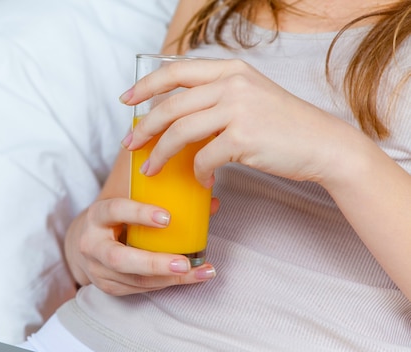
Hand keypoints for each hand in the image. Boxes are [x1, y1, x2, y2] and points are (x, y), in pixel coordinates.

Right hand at [64, 197, 216, 295]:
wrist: (86, 245)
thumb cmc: (115, 219)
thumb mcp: (127, 203)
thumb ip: (161, 199)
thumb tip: (211, 203)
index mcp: (96, 216)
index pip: (114, 211)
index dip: (139, 214)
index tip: (168, 218)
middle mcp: (92, 245)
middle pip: (120, 259)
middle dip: (154, 263)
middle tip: (184, 263)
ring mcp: (98, 270)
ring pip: (134, 279)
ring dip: (169, 278)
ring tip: (200, 272)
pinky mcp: (109, 287)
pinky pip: (140, 288)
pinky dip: (167, 283)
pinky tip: (190, 277)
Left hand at [120, 58, 360, 188]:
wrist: (323, 145)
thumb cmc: (283, 127)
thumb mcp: (249, 99)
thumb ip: (215, 100)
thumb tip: (175, 119)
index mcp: (230, 70)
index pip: (176, 71)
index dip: (146, 86)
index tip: (127, 101)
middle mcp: (232, 83)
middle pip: (171, 105)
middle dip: (144, 128)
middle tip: (129, 146)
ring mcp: (238, 108)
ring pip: (180, 132)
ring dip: (160, 155)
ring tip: (152, 170)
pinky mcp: (243, 137)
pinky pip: (203, 158)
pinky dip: (197, 173)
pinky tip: (202, 182)